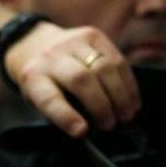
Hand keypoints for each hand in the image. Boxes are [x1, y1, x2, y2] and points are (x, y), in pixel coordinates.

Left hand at [4, 23, 140, 136]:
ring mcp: (73, 41)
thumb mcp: (39, 99)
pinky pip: (117, 59)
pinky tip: (132, 99)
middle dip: (101, 106)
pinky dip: (128, 83)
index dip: (67, 116)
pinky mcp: (93, 34)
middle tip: (112, 125)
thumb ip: (60, 111)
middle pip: (81, 80)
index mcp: (32, 77)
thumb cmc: (43, 82)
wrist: (38, 45)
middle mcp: (51, 56)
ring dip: (120, 95)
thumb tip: (90, 128)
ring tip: (126, 115)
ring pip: (104, 67)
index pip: (49, 98)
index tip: (83, 132)